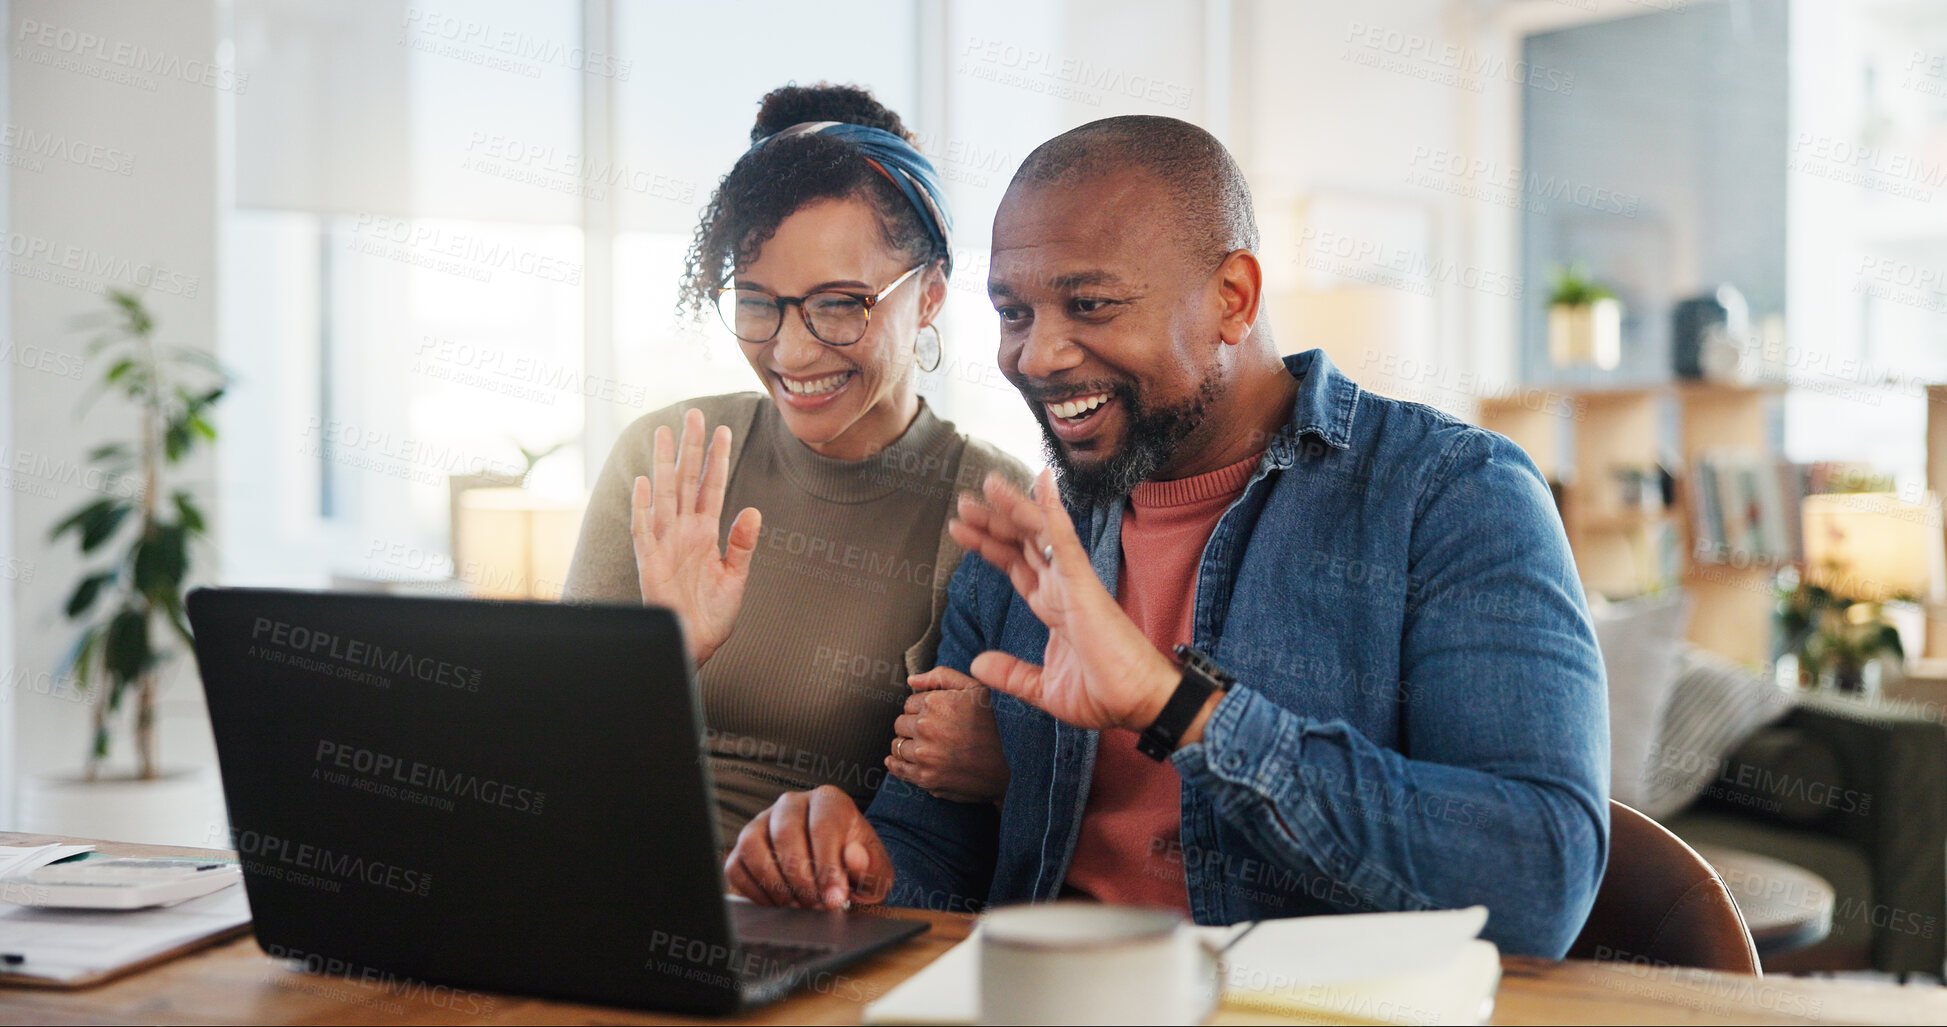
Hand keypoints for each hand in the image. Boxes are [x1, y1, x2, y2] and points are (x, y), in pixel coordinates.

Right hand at [631, 408, 761, 666]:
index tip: (723, 430)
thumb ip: (742, 544)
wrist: (694, 644)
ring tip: (665, 432)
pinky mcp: (650, 561)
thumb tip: (753, 510)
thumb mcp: (735, 577)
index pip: (712, 486)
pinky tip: (644, 482)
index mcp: (705, 532)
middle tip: (694, 414)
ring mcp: (665, 542)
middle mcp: (683, 531)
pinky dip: (642, 506)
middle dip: (690, 447)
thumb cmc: (712, 614)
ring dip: (665, 464)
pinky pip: (643, 529)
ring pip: (664, 494)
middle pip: (686, 480)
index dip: (717, 459)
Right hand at [724, 786, 893, 909]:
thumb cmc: (857, 869)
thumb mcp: (876, 873)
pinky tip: (778, 904)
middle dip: (801, 878)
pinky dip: (755, 891)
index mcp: (829, 800)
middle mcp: (791, 804)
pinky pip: (736, 865)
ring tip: (797, 906)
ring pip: (753, 845)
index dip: (827, 866)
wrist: (836, 875)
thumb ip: (870, 866)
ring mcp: (762, 822)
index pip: (823, 826)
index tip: (834, 898)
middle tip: (816, 906)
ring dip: (775, 883)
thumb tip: (852, 855)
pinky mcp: (743, 846)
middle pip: (786, 834)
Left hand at [886, 667, 1009, 803]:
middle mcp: (927, 726)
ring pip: (898, 744)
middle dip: (913, 726)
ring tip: (927, 749)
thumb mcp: (977, 690)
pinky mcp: (924, 777)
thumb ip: (941, 677)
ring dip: (908, 745)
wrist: (1011, 769)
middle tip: (933, 734)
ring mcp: (924, 753)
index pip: (910, 703)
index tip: (937, 718)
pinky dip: (896, 764)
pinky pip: (896, 767)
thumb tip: (911, 679)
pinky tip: (905, 761)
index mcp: (937, 702)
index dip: (923, 710)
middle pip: (901, 723)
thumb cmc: (996, 726)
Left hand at [946, 469, 1180, 732]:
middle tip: (963, 502)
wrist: (1138, 704)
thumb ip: (1011, 674)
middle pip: (1022, 543)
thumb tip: (977, 664)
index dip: (989, 545)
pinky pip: (1064, 540)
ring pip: (1038, 533)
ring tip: (986, 484)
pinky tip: (1042, 481)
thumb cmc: (1105, 695)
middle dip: (992, 521)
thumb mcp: (1043, 689)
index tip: (961, 530)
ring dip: (1012, 507)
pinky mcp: (1083, 584)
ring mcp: (1073, 582)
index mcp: (1054, 609)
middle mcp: (1062, 588)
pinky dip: (1052, 510)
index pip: (1016, 566)